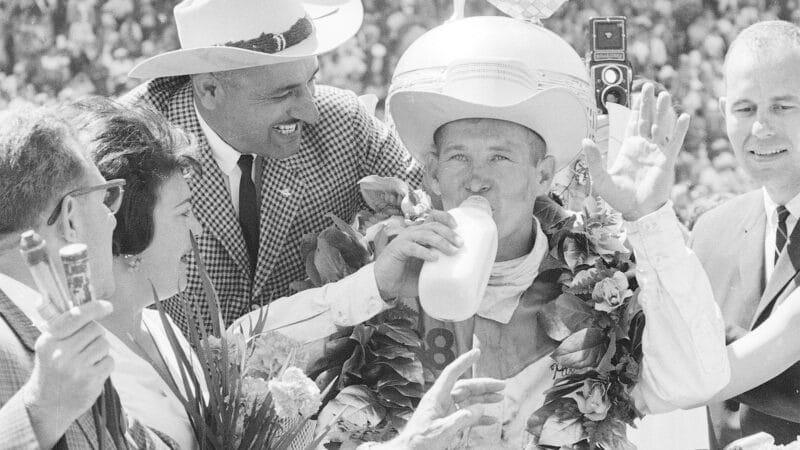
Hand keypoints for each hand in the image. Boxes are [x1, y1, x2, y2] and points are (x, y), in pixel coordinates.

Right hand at [22, 300, 114, 448]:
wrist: (46, 405)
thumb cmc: (51, 369)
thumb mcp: (48, 346)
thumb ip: (61, 325)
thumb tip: (61, 300)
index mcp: (49, 340)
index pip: (75, 316)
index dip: (94, 308)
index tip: (107, 305)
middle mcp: (60, 353)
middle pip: (95, 329)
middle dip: (95, 336)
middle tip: (85, 348)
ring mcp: (75, 369)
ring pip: (104, 344)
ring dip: (100, 351)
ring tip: (86, 362)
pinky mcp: (90, 381)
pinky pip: (109, 361)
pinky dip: (105, 365)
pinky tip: (91, 373)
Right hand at [373, 210, 462, 299]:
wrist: (385, 284)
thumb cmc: (406, 275)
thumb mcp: (426, 269)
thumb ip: (439, 265)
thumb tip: (459, 269)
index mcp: (420, 234)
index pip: (432, 218)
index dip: (445, 218)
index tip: (456, 226)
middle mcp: (412, 233)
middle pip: (433, 225)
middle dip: (448, 232)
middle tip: (460, 243)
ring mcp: (404, 240)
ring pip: (425, 234)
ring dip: (440, 241)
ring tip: (451, 251)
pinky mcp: (397, 249)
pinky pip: (413, 247)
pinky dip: (424, 252)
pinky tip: (434, 258)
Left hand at [389, 349, 504, 449]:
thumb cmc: (419, 441)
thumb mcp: (442, 430)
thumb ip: (461, 419)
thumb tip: (480, 408)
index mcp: (436, 396)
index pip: (452, 373)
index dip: (464, 362)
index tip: (477, 353)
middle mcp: (442, 400)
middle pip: (465, 387)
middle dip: (484, 385)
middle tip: (501, 384)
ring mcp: (445, 411)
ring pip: (468, 400)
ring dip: (484, 399)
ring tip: (500, 398)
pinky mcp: (448, 421)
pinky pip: (467, 415)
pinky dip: (479, 417)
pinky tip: (491, 419)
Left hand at [583, 83, 690, 220]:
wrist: (636, 211)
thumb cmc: (618, 198)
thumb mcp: (600, 178)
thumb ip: (593, 159)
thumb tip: (584, 141)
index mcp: (629, 148)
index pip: (633, 123)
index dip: (635, 109)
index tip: (637, 93)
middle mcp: (644, 147)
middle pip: (647, 120)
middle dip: (648, 103)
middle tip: (650, 86)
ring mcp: (656, 153)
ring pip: (660, 127)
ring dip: (662, 111)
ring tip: (664, 95)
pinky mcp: (666, 161)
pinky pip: (674, 142)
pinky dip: (678, 130)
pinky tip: (683, 117)